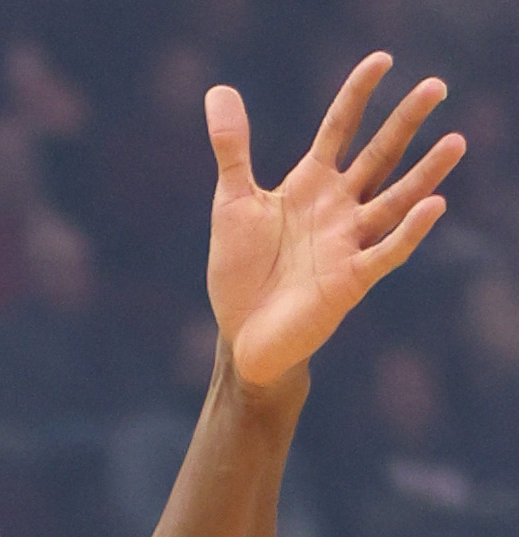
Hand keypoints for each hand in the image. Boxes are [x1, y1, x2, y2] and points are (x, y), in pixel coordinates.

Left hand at [206, 53, 464, 386]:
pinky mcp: (350, 281)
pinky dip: (409, 232)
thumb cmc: (240, 273)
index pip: (339, 128)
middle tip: (436, 86)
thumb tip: (219, 92)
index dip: (358, 94)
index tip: (382, 59)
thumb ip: (232, 149)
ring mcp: (347, 244)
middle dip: (405, 122)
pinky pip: (386, 253)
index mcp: (310, 185)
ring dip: (425, 175)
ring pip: (394, 201)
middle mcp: (337, 209)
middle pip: (379, 156)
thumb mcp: (231, 203)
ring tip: (456, 141)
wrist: (243, 339)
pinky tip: (434, 206)